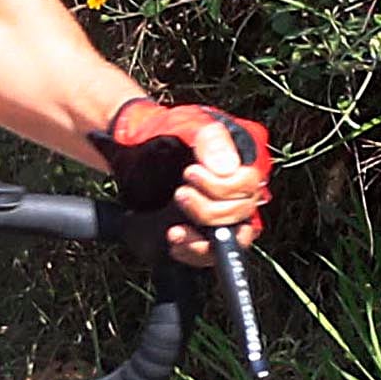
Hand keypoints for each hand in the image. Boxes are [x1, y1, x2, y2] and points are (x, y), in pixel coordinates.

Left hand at [93, 97, 274, 260]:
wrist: (130, 149)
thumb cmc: (162, 132)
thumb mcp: (185, 126)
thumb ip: (210, 141)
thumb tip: (227, 169)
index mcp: (240, 162)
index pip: (249, 185)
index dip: (223, 186)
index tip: (190, 174)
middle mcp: (237, 190)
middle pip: (242, 213)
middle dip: (209, 210)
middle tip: (179, 194)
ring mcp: (221, 212)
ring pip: (232, 239)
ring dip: (204, 242)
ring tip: (175, 232)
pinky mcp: (202, 231)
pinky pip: (211, 253)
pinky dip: (193, 251)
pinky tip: (174, 240)